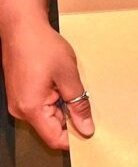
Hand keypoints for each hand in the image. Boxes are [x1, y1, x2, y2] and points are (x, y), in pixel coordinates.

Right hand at [0, 0, 93, 149]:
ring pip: (47, 113)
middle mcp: (21, 110)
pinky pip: (40, 103)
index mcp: (32, 109)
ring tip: (66, 80)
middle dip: (68, 113)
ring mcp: (19, 102)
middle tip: (80, 91)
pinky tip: (58, 77)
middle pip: (51, 126)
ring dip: (61, 102)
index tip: (89, 127)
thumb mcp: (68, 74)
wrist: (22, 27)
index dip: (73, 136)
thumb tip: (86, 127)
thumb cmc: (42, 46)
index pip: (54, 139)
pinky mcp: (21, 93)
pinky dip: (53, 95)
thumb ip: (78, 103)